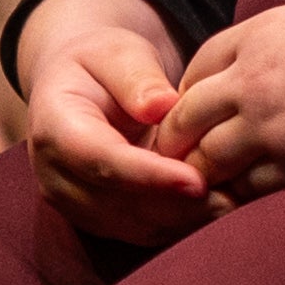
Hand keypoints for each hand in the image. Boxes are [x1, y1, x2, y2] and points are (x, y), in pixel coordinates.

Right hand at [17, 0, 213, 245]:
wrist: (80, 86)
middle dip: (174, 206)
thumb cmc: (103, 63)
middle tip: (229, 197)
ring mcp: (72, 201)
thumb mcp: (118, 53)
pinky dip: (178, 226)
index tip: (195, 181)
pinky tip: (214, 210)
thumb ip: (136, 77)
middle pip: (116, 203)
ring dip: (181, 221)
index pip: (100, 161)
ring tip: (230, 203)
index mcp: (53, 125)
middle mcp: (54, 173)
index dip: (149, 176)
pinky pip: (139, 232)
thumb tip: (161, 106)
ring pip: (130, 226)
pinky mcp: (96, 217)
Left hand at [153, 0, 284, 203]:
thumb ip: (272, 52)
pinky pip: (248, 191)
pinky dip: (239, 203)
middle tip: (179, 174)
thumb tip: (246, 88)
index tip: (193, 130)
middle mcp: (255, 76)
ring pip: (206, 163)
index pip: (191, 76)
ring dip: (203, 183)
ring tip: (206, 203)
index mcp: (259, 35)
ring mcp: (276, 122)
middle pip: (183, 121)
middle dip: (176, 149)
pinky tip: (245, 212)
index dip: (184, 106)